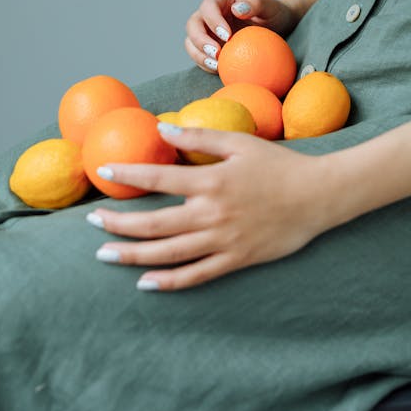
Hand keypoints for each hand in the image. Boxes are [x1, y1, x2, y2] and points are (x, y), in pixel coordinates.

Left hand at [87, 125, 330, 290]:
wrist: (318, 197)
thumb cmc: (279, 164)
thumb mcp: (240, 142)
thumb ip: (200, 135)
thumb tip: (162, 128)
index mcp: (212, 181)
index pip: (159, 177)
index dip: (129, 174)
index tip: (104, 172)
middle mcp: (212, 214)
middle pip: (155, 223)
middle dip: (119, 223)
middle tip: (92, 221)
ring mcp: (223, 241)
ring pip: (169, 253)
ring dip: (133, 255)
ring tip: (105, 254)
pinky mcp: (236, 260)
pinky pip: (197, 275)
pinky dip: (169, 281)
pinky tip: (145, 282)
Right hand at [185, 0, 298, 72]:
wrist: (276, 27)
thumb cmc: (274, 13)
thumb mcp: (269, 6)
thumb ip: (255, 3)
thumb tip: (237, 9)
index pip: (208, 6)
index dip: (213, 21)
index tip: (227, 36)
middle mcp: (209, 13)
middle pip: (193, 24)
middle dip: (200, 40)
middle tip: (216, 53)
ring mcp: (206, 31)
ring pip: (191, 42)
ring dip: (199, 55)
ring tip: (216, 65)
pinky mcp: (208, 47)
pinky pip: (200, 56)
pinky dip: (205, 64)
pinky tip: (219, 71)